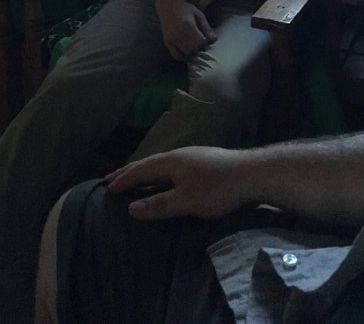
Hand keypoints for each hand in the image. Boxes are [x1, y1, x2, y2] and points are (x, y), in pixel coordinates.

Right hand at [105, 146, 258, 220]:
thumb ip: (159, 205)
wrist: (256, 174)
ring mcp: (194, 157)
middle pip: (148, 163)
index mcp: (169, 162)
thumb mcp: (186, 201)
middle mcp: (179, 156)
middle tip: (111, 178)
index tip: (107, 188)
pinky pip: (175, 168)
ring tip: (137, 179)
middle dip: (129, 172)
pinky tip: (169, 179)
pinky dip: (162, 174)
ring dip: (146, 173)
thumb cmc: (219, 188)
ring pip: (163, 165)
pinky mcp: (207, 163)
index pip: (139, 170)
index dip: (123, 179)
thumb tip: (131, 208)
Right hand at [155, 0, 218, 60]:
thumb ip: (206, 28)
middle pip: (193, 49)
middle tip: (201, 43)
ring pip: (185, 52)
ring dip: (192, 52)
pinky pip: (175, 55)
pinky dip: (183, 57)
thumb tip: (214, 40)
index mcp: (188, 25)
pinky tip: (187, 53)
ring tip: (195, 47)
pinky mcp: (167, 41)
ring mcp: (171, 37)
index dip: (206, 43)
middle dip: (199, 48)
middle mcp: (178, 33)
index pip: (200, 42)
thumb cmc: (185, 8)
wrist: (167, 5)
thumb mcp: (199, 15)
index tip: (206, 39)